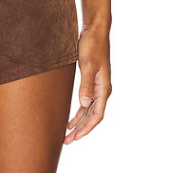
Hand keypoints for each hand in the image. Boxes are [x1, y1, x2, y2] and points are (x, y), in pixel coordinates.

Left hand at [65, 26, 110, 143]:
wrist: (95, 31)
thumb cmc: (92, 45)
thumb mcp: (88, 65)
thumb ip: (86, 85)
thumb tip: (84, 104)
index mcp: (104, 88)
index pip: (97, 114)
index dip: (87, 128)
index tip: (76, 137)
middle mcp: (103, 90)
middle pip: (93, 116)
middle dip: (81, 130)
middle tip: (67, 141)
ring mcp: (98, 87)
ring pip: (89, 111)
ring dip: (79, 123)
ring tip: (67, 135)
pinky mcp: (92, 82)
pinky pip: (86, 103)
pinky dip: (79, 113)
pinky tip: (70, 120)